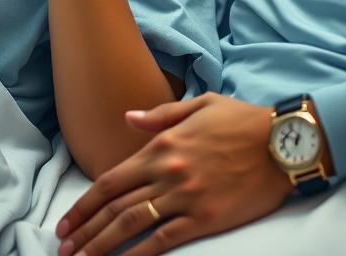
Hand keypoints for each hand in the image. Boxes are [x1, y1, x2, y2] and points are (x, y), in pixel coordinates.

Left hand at [56, 93, 293, 254]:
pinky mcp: (205, 218)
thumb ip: (161, 115)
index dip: (85, 203)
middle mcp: (168, 171)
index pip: (111, 179)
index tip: (66, 221)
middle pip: (115, 207)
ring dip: (102, 247)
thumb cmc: (243, 120)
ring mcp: (185, 197)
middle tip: (62, 248)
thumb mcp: (201, 104)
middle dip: (85, 230)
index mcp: (163, 144)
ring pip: (132, 226)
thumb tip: (128, 118)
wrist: (283, 141)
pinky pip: (164, 241)